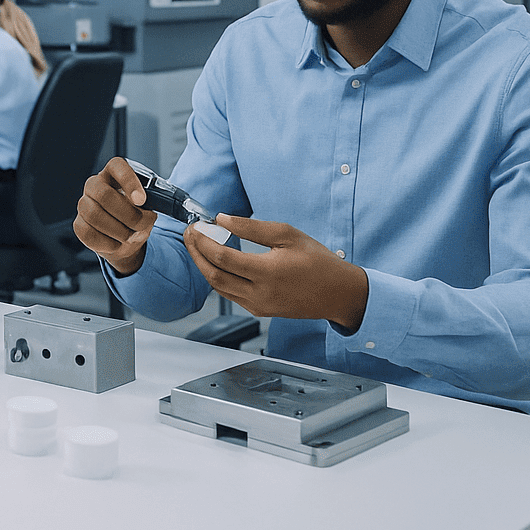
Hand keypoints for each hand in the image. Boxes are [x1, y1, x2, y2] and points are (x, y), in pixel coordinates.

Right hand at [74, 157, 158, 275]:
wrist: (127, 238)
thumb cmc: (137, 216)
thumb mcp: (149, 207)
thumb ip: (150, 204)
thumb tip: (146, 211)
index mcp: (114, 174)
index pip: (117, 166)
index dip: (129, 181)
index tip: (141, 199)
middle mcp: (95, 185)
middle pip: (103, 195)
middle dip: (127, 214)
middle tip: (140, 224)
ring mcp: (84, 204)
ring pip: (94, 215)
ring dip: (119, 231)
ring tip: (130, 235)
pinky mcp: (79, 224)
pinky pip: (88, 233)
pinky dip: (108, 243)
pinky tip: (117, 242)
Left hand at [184, 214, 368, 329]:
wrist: (339, 293)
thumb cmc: (318, 262)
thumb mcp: (288, 235)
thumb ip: (252, 227)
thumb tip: (221, 219)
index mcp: (267, 273)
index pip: (222, 257)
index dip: (203, 240)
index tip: (197, 226)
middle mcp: (260, 293)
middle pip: (213, 274)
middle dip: (196, 252)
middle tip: (190, 234)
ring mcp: (258, 305)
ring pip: (218, 287)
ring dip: (203, 265)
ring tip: (198, 245)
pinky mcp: (259, 310)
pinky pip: (229, 294)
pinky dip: (218, 277)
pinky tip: (216, 261)